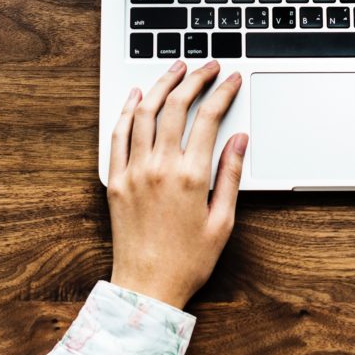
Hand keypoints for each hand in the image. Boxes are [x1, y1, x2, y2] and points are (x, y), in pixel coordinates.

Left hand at [106, 60, 247, 308]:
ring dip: (160, 85)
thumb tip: (239, 140)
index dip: (222, 92)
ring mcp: (133, 171)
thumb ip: (229, 175)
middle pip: (175, 106)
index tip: (231, 79)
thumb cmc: (188, 261)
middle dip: (194, 79)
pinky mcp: (114, 180)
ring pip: (144, 113)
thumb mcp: (222, 221)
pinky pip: (118, 135)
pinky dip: (127, 110)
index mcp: (190, 177)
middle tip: (207, 66)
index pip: (209, 118)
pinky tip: (136, 96)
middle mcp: (159, 167)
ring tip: (176, 69)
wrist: (146, 287)